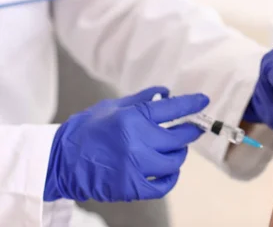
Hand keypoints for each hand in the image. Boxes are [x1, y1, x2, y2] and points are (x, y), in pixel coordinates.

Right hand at [44, 87, 208, 201]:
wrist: (62, 160)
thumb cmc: (87, 129)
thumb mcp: (113, 106)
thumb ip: (143, 99)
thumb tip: (167, 92)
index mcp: (132, 118)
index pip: (172, 108)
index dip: (191, 104)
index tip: (203, 101)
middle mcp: (136, 141)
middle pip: (179, 137)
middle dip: (189, 131)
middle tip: (192, 128)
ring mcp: (135, 166)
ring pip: (175, 161)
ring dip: (178, 154)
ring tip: (173, 148)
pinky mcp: (132, 186)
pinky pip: (164, 184)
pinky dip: (171, 176)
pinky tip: (169, 169)